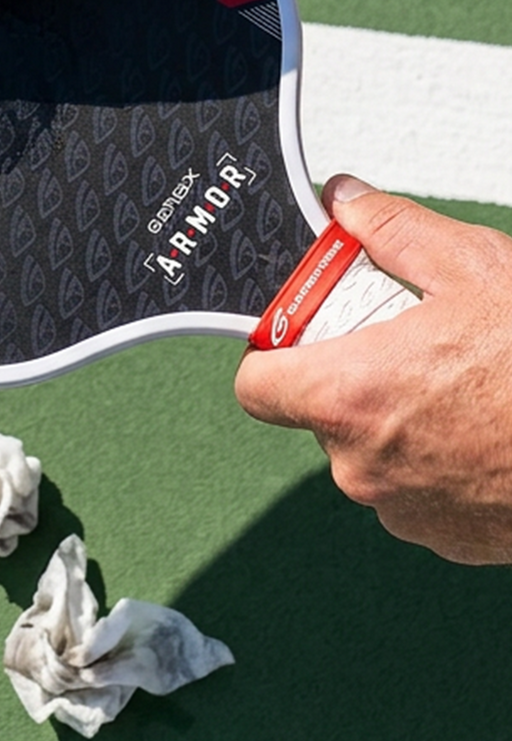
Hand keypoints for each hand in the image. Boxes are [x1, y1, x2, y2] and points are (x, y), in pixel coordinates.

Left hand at [235, 175, 511, 563]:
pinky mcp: (445, 539)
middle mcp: (363, 465)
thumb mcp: (473, 269)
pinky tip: (484, 429)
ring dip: (401, 422)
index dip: (274, 356)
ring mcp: (404, 511)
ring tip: (462, 386)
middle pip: (321, 414)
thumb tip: (348, 201)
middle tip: (410, 344)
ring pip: (373, 453)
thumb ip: (394, 231)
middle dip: (356, 377)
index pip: (257, 387)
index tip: (302, 335)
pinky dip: (439, 462)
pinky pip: (417, 490)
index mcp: (351, 395)